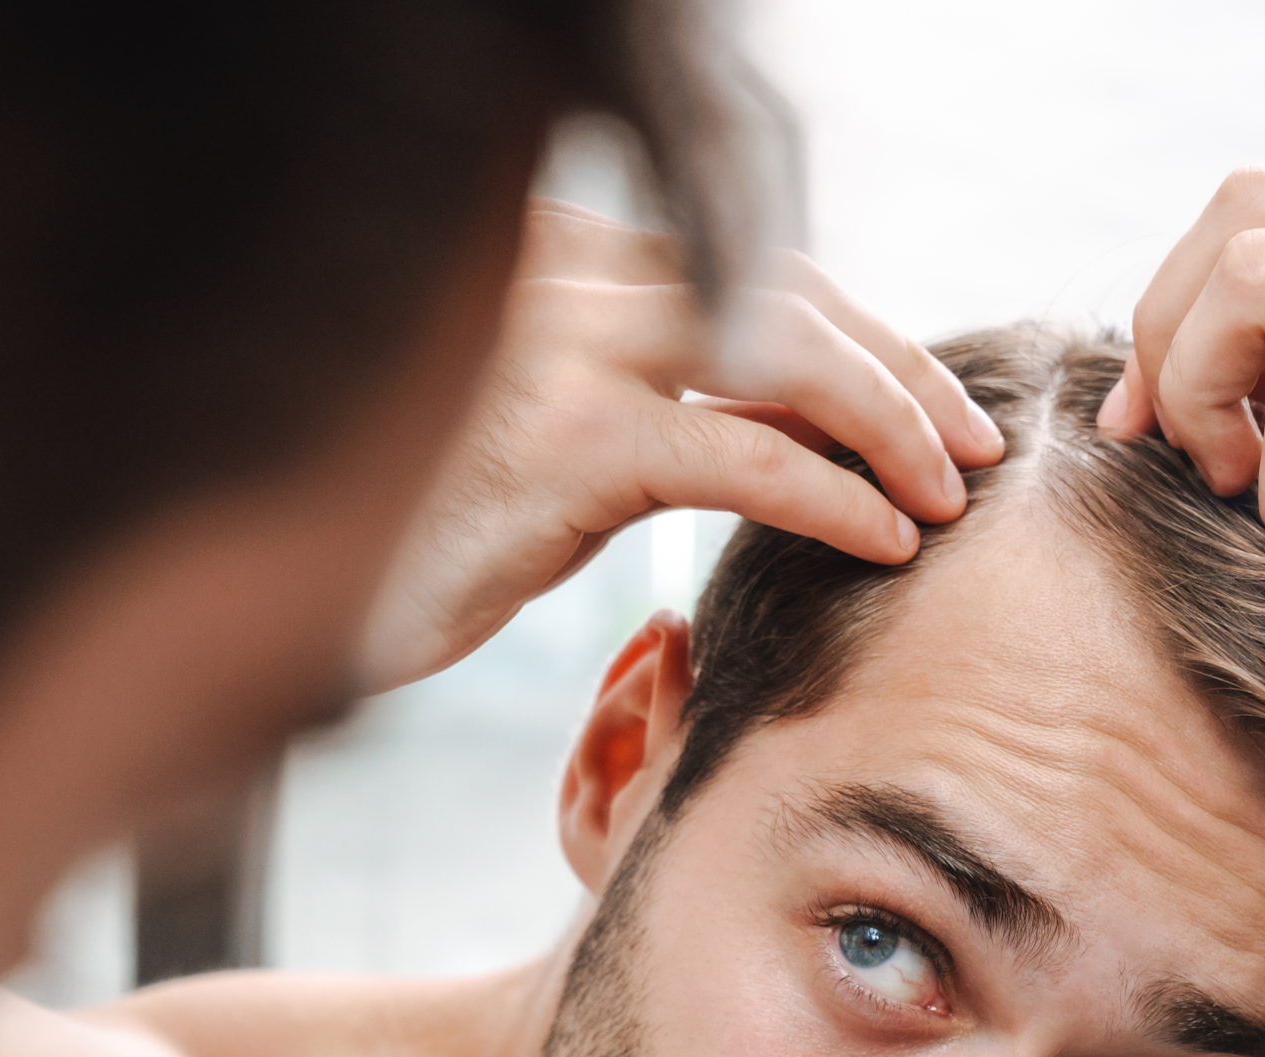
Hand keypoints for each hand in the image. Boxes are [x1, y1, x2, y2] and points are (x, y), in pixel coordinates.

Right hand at [359, 202, 1003, 690]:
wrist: (293, 600)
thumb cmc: (422, 532)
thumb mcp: (534, 433)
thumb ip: (633, 391)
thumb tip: (767, 412)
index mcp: (554, 250)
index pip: (746, 260)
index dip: (857, 330)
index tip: (928, 402)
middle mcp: (555, 272)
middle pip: (782, 293)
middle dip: (897, 372)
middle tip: (971, 448)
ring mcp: (557, 351)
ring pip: (780, 356)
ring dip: (888, 426)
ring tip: (946, 497)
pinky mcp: (560, 448)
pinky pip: (742, 455)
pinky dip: (836, 496)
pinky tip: (886, 541)